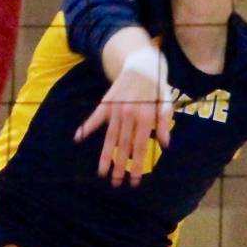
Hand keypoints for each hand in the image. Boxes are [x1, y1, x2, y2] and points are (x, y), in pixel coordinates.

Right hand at [74, 56, 172, 188]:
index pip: (140, 147)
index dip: (137, 165)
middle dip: (120, 166)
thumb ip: (164, 123)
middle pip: (123, 146)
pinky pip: (95, 117)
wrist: (142, 62)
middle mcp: (129, 115)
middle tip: (116, 184)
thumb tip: (165, 144)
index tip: (134, 181)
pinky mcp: (107, 102)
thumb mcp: (167, 102)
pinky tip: (78, 138)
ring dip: (106, 156)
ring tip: (101, 172)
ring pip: (110, 137)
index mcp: (145, 117)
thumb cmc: (157, 85)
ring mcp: (116, 109)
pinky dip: (87, 127)